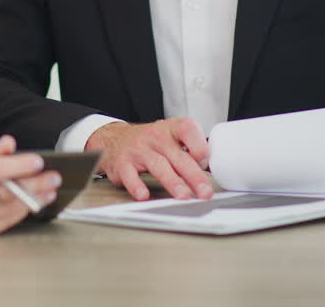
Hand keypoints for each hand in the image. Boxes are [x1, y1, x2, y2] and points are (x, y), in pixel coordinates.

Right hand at [0, 136, 60, 237]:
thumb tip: (10, 143)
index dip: (19, 166)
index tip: (39, 161)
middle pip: (8, 193)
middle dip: (35, 185)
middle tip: (54, 178)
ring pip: (10, 209)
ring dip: (34, 200)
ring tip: (49, 191)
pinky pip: (6, 222)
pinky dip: (22, 212)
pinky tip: (35, 203)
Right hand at [86, 119, 212, 200]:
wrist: (114, 139)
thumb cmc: (150, 142)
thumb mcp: (170, 137)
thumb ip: (189, 150)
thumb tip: (210, 169)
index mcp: (170, 128)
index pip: (186, 129)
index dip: (198, 144)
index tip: (206, 160)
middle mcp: (155, 137)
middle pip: (177, 156)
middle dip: (193, 175)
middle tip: (205, 191)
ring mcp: (138, 150)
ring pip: (158, 166)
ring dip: (172, 182)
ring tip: (183, 195)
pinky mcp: (123, 164)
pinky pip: (130, 175)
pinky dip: (137, 186)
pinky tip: (144, 195)